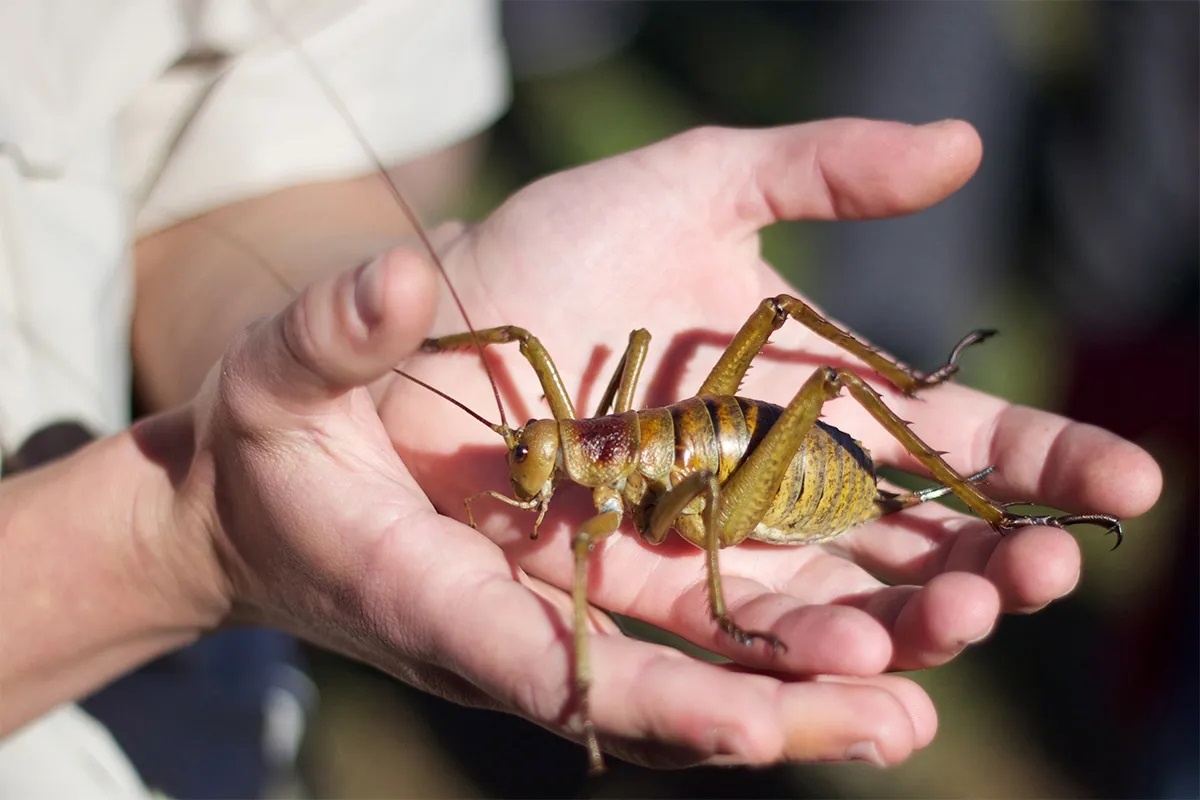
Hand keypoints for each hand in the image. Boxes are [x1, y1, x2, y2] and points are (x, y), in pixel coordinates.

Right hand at [177, 239, 931, 769]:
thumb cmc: (280, 434)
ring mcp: (585, 598)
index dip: (642, 698)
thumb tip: (395, 274)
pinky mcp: (622, 564)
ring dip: (831, 663)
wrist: (302, 474)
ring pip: (718, 654)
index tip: (740, 725)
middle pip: (669, 689)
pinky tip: (906, 615)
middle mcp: (532, 622)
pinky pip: (727, 607)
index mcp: (438, 593)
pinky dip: (810, 620)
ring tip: (948, 658)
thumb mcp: (287, 373)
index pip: (545, 665)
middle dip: (784, 704)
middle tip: (902, 708)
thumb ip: (334, 334)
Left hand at [373, 118, 1160, 696]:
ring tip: (947, 630)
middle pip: (901, 549)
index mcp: (804, 400)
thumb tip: (965, 148)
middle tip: (1040, 571)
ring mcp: (702, 555)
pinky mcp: (623, 605)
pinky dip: (776, 687)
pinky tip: (852, 702)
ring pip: (825, 621)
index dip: (1037, 464)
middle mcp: (769, 491)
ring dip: (899, 637)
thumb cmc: (545, 253)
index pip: (945, 443)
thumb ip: (817, 171)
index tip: (1126, 480)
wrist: (412, 334)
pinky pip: (712, 658)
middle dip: (982, 569)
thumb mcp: (688, 185)